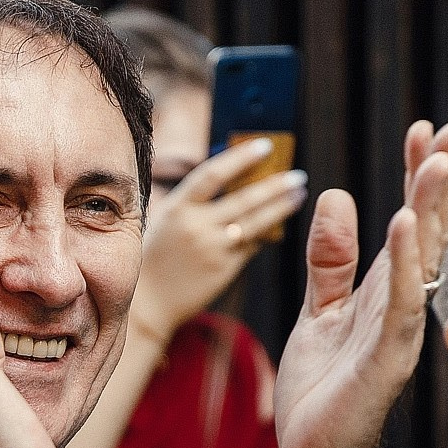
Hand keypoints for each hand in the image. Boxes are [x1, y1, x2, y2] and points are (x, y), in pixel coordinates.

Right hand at [130, 141, 308, 341]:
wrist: (149, 302)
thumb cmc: (156, 257)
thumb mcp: (166, 221)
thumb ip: (194, 202)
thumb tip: (234, 180)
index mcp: (178, 208)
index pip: (213, 174)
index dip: (241, 158)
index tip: (265, 146)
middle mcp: (196, 226)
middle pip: (244, 198)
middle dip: (275, 184)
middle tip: (297, 174)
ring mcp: (212, 248)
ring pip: (255, 222)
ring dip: (281, 206)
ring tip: (299, 194)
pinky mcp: (224, 269)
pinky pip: (251, 245)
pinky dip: (266, 233)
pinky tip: (279, 223)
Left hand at [274, 120, 447, 447]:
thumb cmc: (322, 392)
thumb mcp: (321, 312)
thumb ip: (330, 261)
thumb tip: (336, 194)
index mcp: (384, 292)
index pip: (410, 222)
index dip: (418, 176)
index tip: (427, 130)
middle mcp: (400, 306)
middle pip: (425, 231)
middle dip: (437, 181)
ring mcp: (397, 332)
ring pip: (421, 261)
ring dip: (430, 209)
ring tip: (439, 161)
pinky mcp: (385, 360)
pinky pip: (399, 304)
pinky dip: (403, 263)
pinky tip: (406, 223)